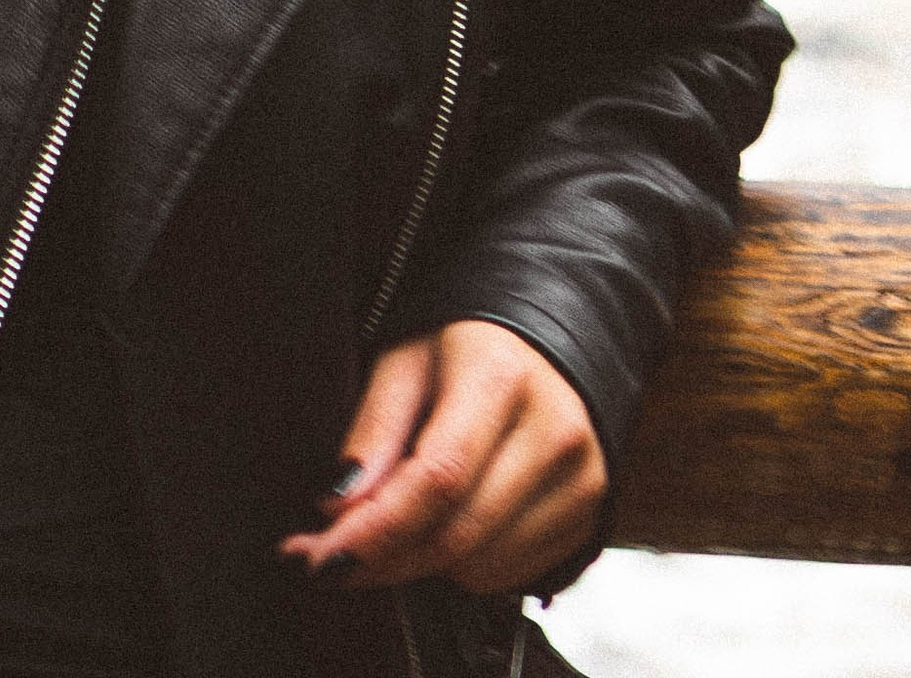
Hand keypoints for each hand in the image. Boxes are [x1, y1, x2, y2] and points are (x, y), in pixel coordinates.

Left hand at [279, 321, 606, 598]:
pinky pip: (512, 575)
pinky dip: (468, 564)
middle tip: (331, 559)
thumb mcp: (405, 361)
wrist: (553, 336)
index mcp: (501, 375)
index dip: (375, 529)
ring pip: (481, 566)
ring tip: (404, 521)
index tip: (318, 558)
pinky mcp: (592, 512)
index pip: (437, 478)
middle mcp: (554, 429)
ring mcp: (582, 475)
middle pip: (457, 533)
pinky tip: (454, 521)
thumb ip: (373, 430)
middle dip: (383, 559)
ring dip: (426, 562)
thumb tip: (337, 507)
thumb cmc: (466, 344)